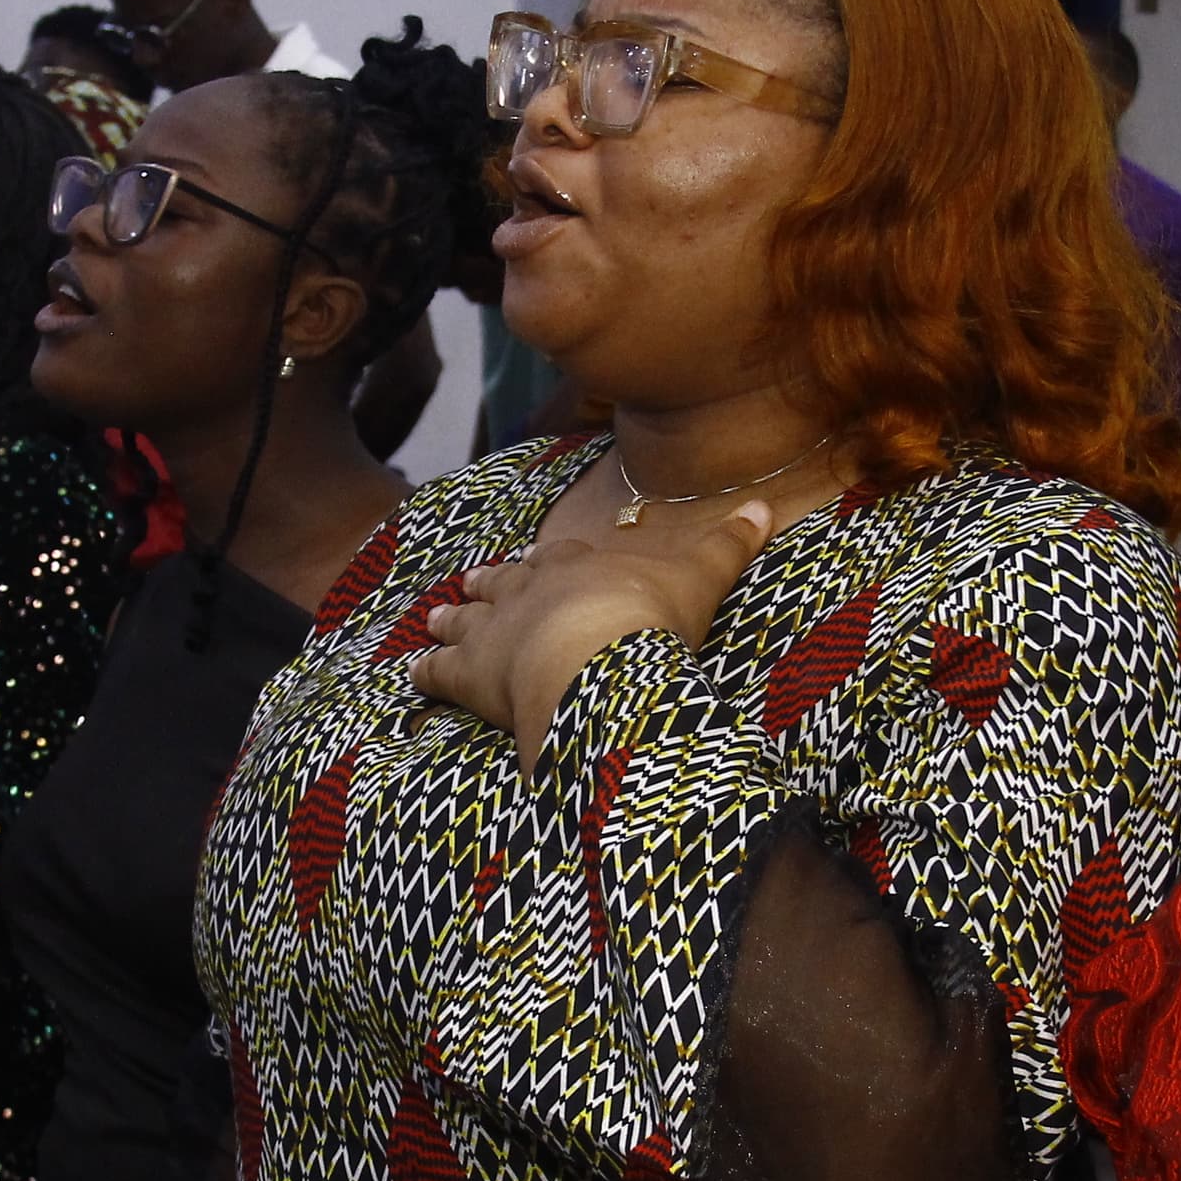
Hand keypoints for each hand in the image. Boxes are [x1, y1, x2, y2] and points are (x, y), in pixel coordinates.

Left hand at [408, 498, 773, 770]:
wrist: (597, 662)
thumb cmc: (648, 621)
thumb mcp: (699, 577)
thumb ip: (729, 544)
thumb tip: (765, 504)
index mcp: (577, 565)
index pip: (559, 557)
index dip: (548, 560)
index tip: (536, 558)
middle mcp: (527, 590)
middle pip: (503, 581)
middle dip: (489, 582)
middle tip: (471, 580)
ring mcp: (493, 630)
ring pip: (464, 619)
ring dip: (451, 618)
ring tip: (435, 617)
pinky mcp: (469, 675)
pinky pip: (438, 672)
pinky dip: (425, 672)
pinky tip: (414, 673)